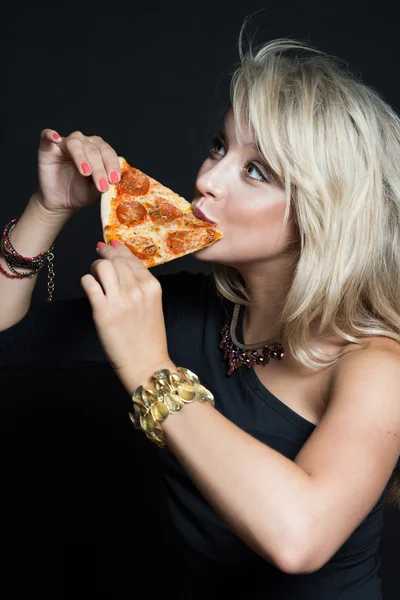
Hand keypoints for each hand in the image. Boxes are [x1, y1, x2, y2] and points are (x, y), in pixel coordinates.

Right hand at [34, 129, 119, 215]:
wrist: (60, 202)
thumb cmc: (79, 193)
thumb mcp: (95, 192)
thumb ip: (103, 184)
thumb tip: (111, 182)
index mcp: (98, 151)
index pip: (107, 152)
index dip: (112, 164)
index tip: (115, 180)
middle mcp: (83, 143)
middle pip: (93, 149)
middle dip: (99, 168)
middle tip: (102, 184)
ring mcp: (65, 144)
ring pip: (75, 143)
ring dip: (82, 157)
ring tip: (86, 172)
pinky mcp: (47, 147)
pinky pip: (47, 135)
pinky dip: (51, 134)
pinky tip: (56, 138)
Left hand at [80, 240, 174, 393]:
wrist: (146, 363)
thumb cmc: (149, 337)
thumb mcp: (153, 305)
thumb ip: (141, 286)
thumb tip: (123, 267)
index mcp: (152, 287)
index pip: (133, 259)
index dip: (120, 249)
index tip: (111, 244)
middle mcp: (137, 290)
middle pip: (116, 260)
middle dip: (105, 254)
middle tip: (99, 252)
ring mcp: (119, 300)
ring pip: (102, 266)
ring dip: (95, 265)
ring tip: (94, 272)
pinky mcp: (103, 311)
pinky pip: (89, 283)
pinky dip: (87, 280)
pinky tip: (89, 284)